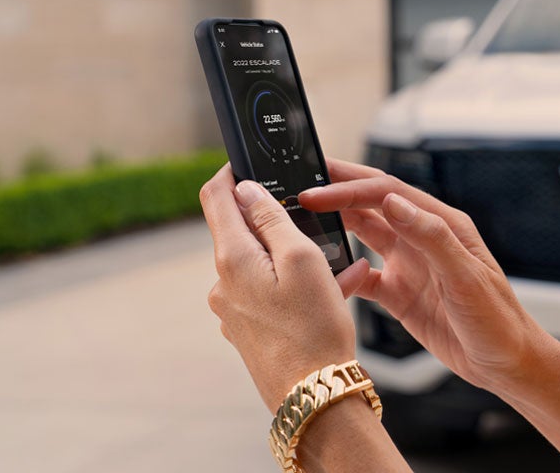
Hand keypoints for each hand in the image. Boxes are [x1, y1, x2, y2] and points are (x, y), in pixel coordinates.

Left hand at [198, 163, 372, 411]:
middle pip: (244, 233)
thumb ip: (271, 219)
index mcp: (232, 259)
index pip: (215, 198)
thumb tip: (245, 189)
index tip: (249, 162)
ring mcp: (234, 310)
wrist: (315, 396)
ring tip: (345, 267)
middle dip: (280, 222)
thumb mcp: (302, 260)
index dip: (230, 173)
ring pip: (265, 265)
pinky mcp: (249, 330)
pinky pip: (272, 294)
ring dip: (300, 258)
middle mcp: (224, 284)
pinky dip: (300, 286)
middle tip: (318, 223)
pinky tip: (338, 291)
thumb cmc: (314, 330)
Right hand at [298, 160, 547, 392]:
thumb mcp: (465, 276)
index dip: (351, 187)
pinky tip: (326, 272)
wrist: (506, 363)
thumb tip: (394, 202)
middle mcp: (423, 239)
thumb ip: (431, 236)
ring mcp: (410, 265)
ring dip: (337, 223)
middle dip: (338, 191)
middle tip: (300, 185)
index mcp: (442, 225)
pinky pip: (364, 275)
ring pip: (365, 234)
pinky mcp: (400, 294)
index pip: (388, 192)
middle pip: (373, 204)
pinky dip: (344, 271)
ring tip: (303, 217)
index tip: (317, 191)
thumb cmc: (497, 319)